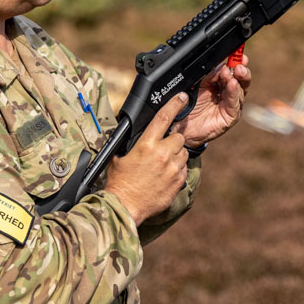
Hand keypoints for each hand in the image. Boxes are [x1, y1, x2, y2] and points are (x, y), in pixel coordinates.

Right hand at [104, 93, 189, 225]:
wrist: (125, 206)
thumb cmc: (119, 182)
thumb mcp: (119, 157)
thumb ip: (130, 144)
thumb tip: (130, 135)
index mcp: (147, 144)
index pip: (164, 117)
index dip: (175, 104)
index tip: (182, 97)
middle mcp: (163, 154)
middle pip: (178, 136)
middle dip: (173, 140)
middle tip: (163, 148)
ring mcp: (173, 168)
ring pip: (184, 153)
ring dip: (176, 155)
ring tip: (163, 164)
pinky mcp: (179, 181)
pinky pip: (184, 169)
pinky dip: (178, 170)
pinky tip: (165, 176)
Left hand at [171, 54, 251, 147]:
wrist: (181, 127)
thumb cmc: (189, 106)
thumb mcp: (197, 85)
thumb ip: (209, 75)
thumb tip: (220, 64)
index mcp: (221, 83)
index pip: (232, 70)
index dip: (236, 61)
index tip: (239, 53)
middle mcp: (228, 93)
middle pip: (241, 79)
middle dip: (241, 69)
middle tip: (239, 62)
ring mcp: (231, 105)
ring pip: (240, 90)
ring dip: (237, 78)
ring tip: (233, 71)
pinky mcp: (230, 116)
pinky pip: (234, 103)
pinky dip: (234, 92)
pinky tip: (232, 84)